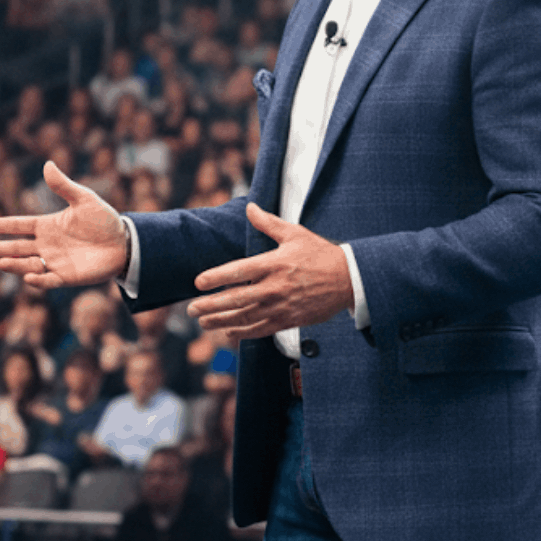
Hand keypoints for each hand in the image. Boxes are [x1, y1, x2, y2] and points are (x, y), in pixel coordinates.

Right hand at [0, 161, 126, 289]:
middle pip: (18, 247)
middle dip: (1, 248)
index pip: (20, 225)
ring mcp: (55, 262)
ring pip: (28, 265)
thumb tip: (47, 164)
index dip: (4, 226)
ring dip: (16, 265)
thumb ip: (64, 186)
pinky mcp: (66, 277)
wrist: (123, 243)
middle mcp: (47, 245)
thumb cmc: (104, 220)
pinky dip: (38, 280)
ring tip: (3, 262)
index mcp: (47, 226)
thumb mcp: (84, 200)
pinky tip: (29, 276)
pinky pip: (48, 281)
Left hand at [187, 205, 353, 337]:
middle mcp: (274, 287)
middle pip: (235, 299)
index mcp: (273, 264)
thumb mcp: (295, 233)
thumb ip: (268, 223)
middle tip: (192, 309)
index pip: (238, 271)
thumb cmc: (320, 254)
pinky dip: (242, 333)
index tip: (198, 283)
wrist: (348, 279)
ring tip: (203, 322)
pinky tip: (228, 333)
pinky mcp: (289, 320)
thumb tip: (250, 207)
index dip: (215, 278)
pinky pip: (260, 330)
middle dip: (210, 306)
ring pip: (244, 318)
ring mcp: (281, 306)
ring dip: (221, 321)